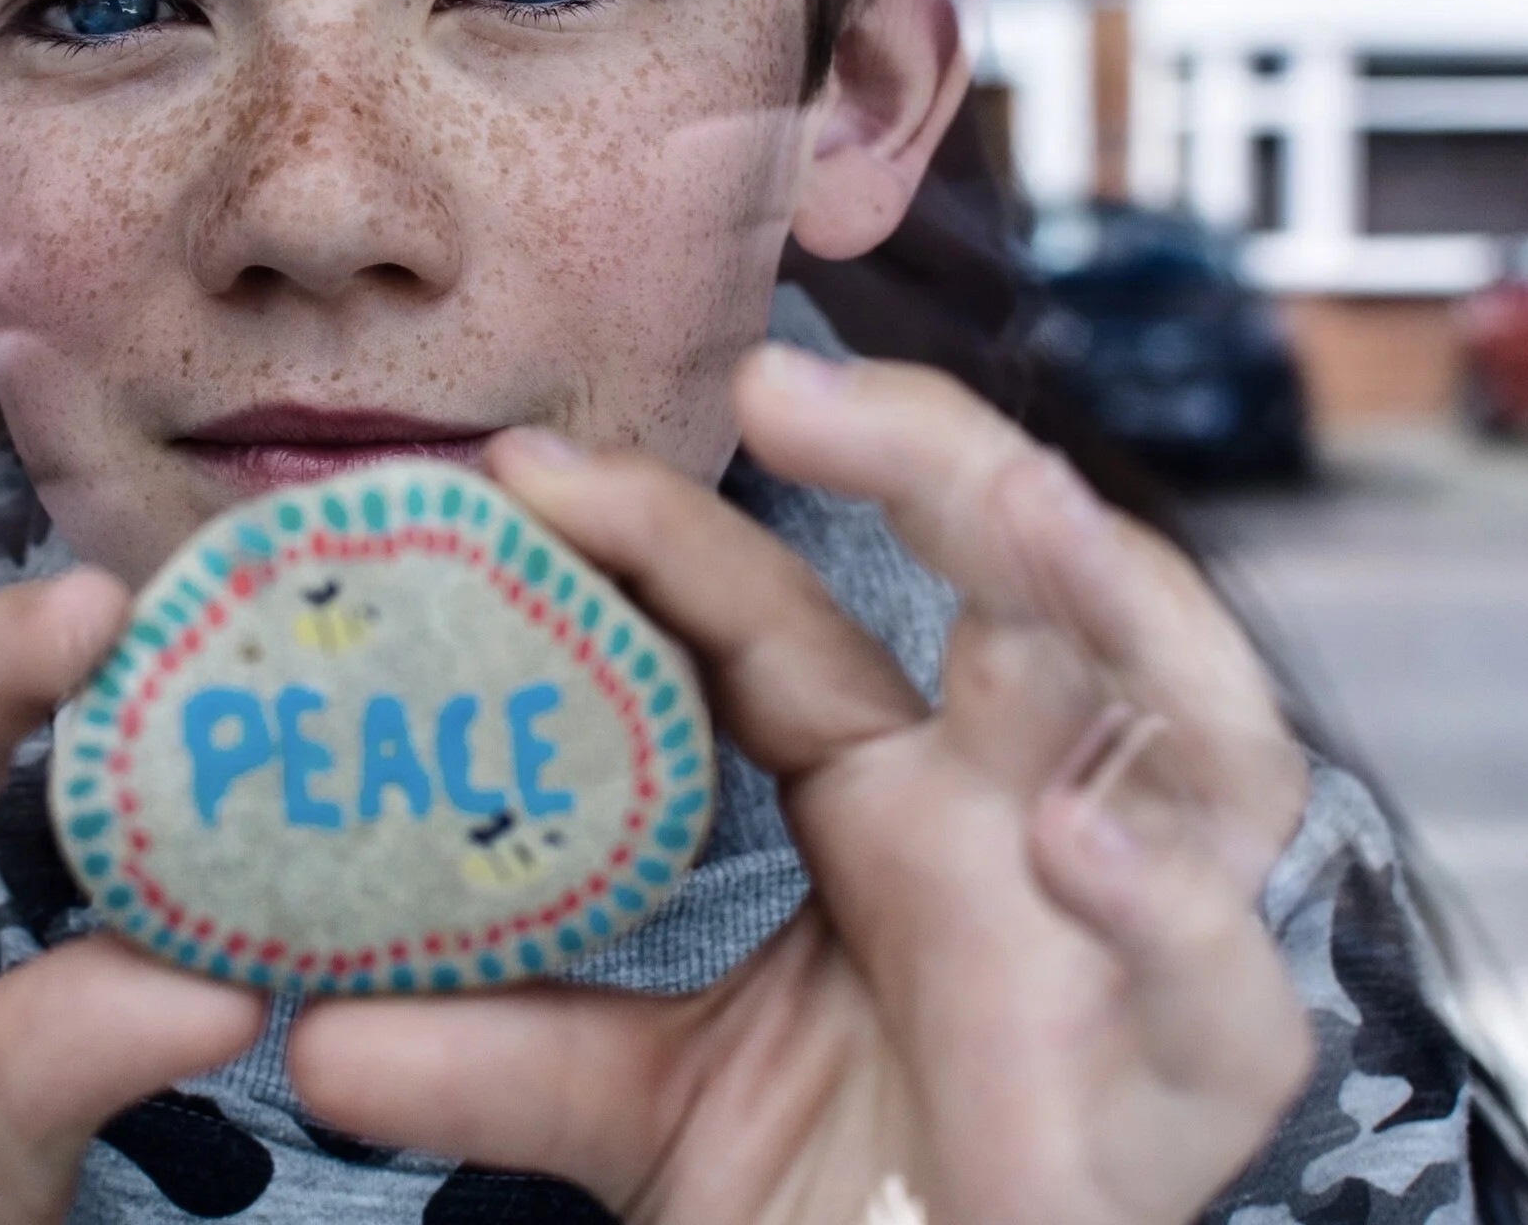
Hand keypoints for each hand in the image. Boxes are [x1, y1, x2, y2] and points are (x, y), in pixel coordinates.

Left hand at [289, 348, 1314, 1224]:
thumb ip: (496, 1054)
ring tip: (1018, 503)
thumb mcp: (634, 1100)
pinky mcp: (1186, 1082)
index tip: (525, 467)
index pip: (785, 625)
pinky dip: (1167, 905)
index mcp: (888, 801)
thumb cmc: (825, 1188)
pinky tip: (1072, 840)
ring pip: (1194, 733)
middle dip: (941, 465)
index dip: (673, 538)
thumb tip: (304, 1031)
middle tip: (790, 382)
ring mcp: (1123, 936)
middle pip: (1030, 597)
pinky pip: (1223, 982)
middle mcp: (1021, 827)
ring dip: (1123, 607)